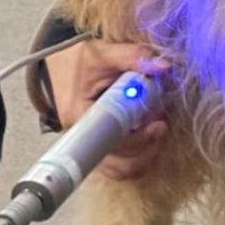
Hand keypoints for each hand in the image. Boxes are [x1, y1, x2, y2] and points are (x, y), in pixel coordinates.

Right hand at [44, 39, 168, 182]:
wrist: (59, 67)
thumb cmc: (78, 62)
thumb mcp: (102, 54)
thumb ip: (133, 56)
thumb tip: (165, 66)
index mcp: (80, 116)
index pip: (111, 141)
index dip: (139, 138)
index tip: (158, 125)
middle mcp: (82, 138)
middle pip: (117, 164)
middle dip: (146, 146)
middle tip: (162, 124)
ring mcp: (90, 147)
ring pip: (120, 169)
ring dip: (145, 153)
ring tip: (157, 128)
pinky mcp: (99, 148)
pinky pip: (120, 164)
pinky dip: (140, 153)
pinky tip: (149, 133)